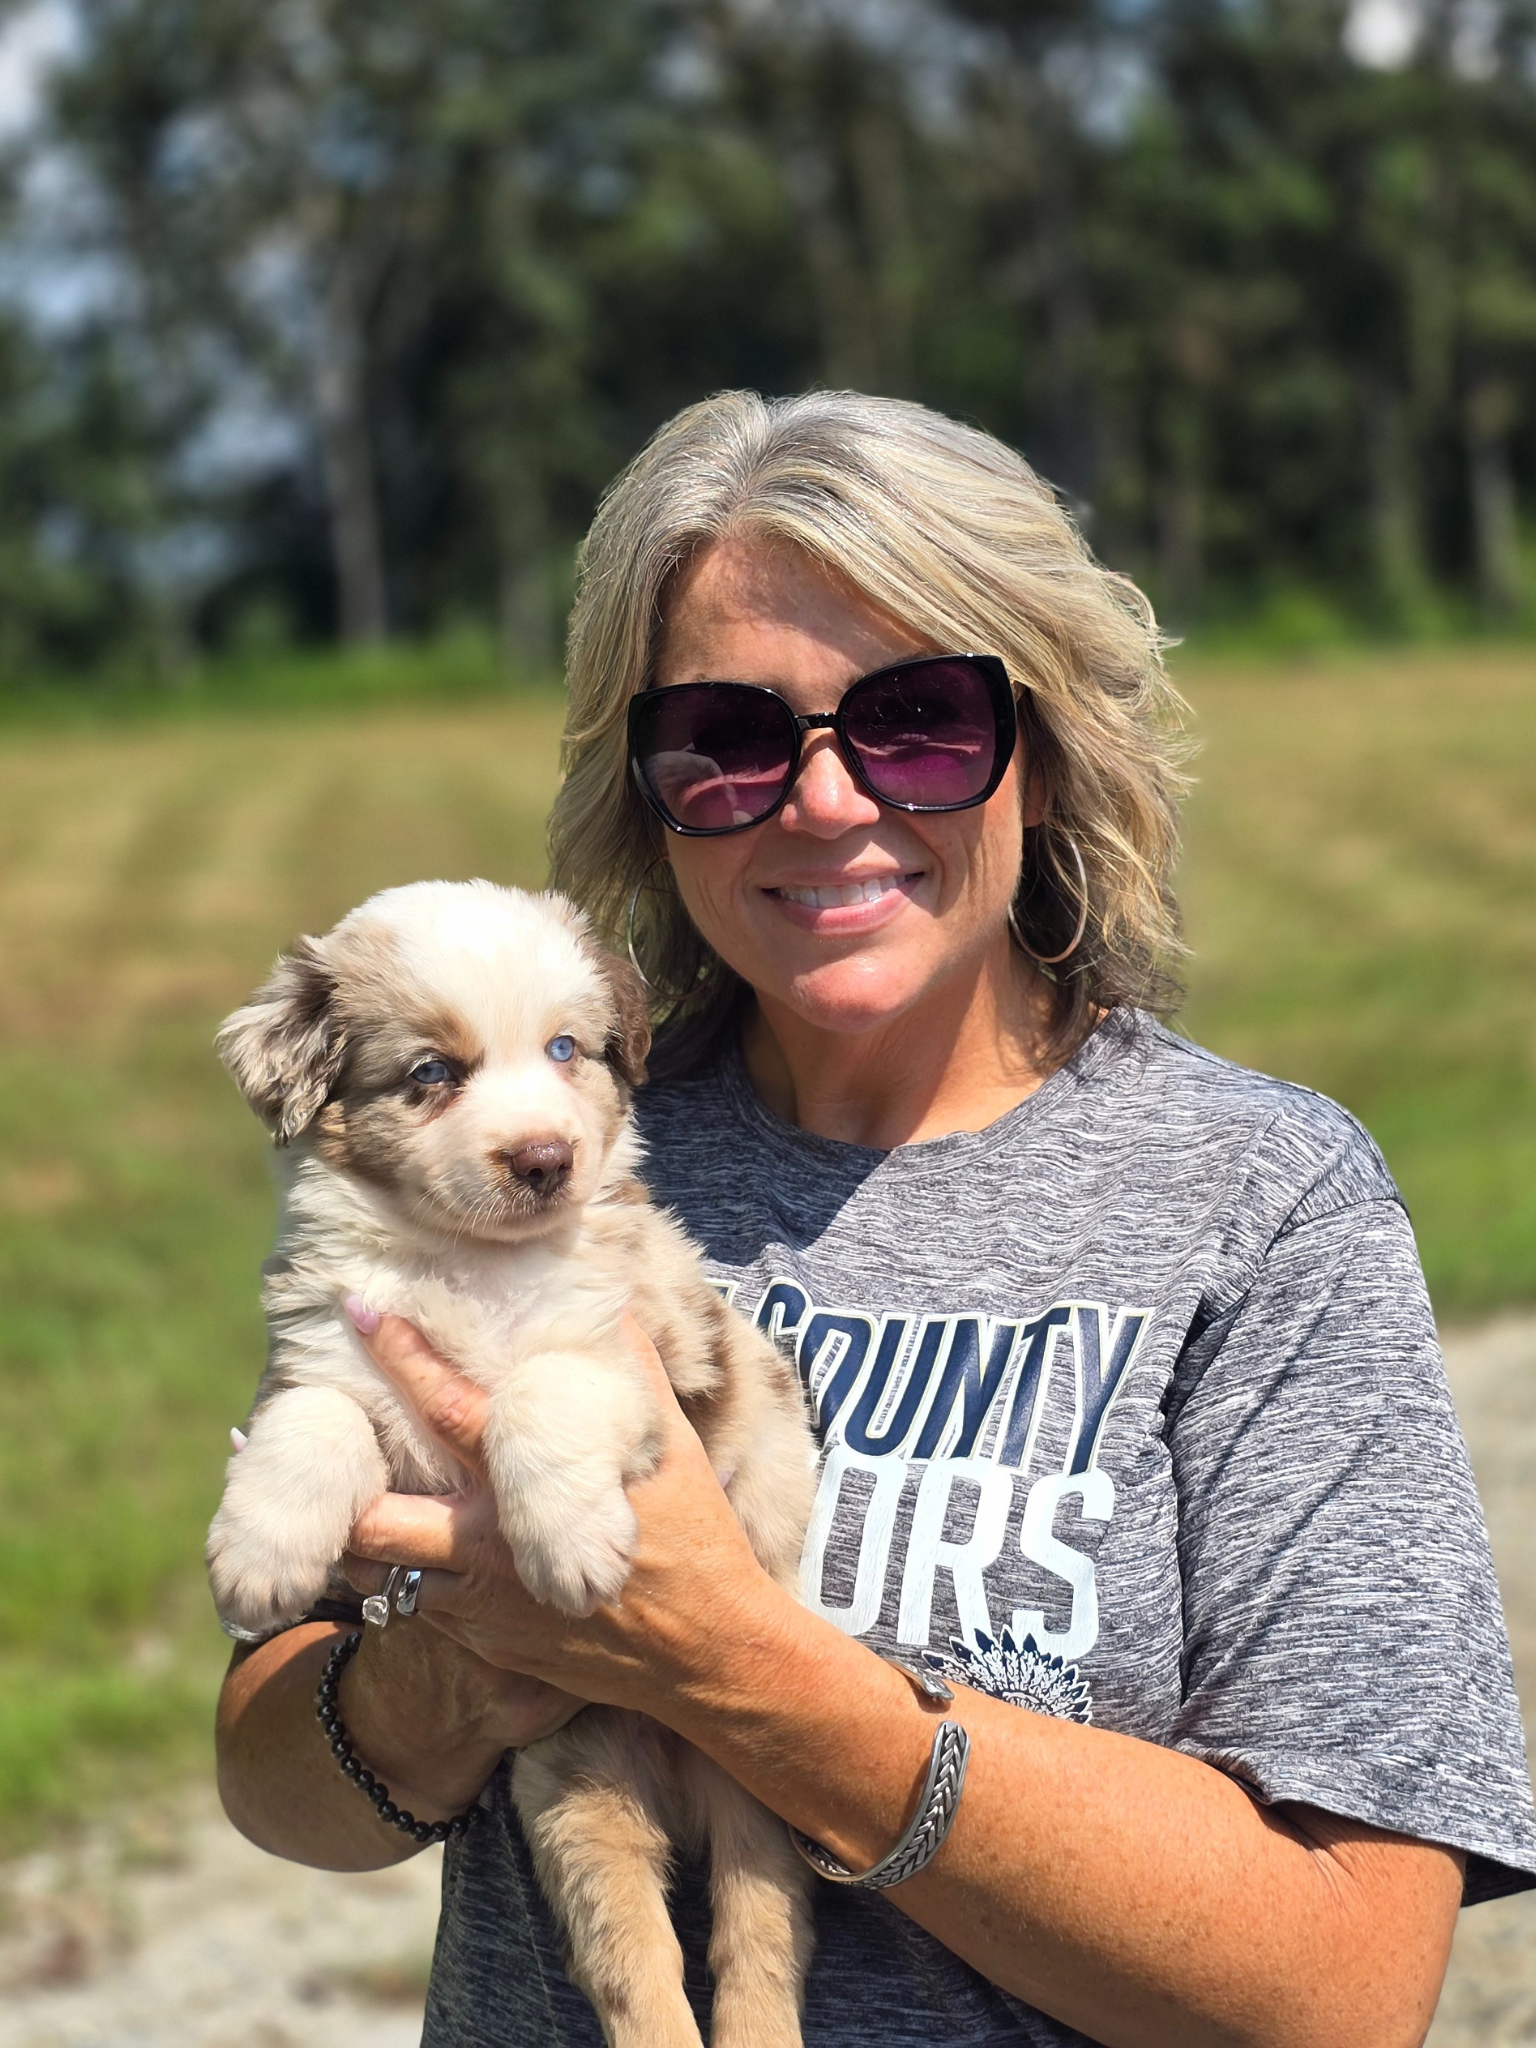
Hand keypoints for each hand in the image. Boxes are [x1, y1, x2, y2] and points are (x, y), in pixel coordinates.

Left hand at [341, 1309, 776, 1724]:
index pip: (449, 1409)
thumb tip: (612, 1301)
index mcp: (531, 1487)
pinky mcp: (484, 1650)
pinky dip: (390, 1582)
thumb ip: (634, 1370)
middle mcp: (493, 1549)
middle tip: (278, 1440)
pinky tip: (377, 1561)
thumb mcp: (672, 1446)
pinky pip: (417, 1611)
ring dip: (348, 1538)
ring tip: (317, 1503)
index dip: (401, 1357)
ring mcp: (483, 1608)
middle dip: (331, 1481)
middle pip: (377, 1518)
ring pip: (378, 1574)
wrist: (707, 1656)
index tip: (357, 1311)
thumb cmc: (696, 1538)